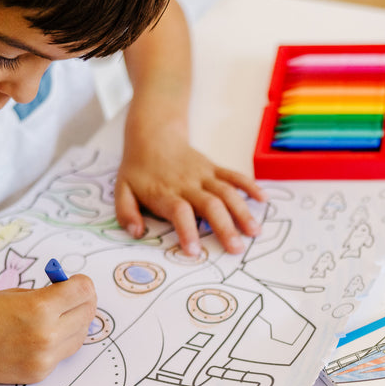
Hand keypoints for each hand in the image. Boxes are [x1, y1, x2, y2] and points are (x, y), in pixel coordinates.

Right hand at [0, 275, 96, 383]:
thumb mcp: (17, 295)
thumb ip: (48, 295)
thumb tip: (74, 294)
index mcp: (40, 307)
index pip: (83, 291)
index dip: (83, 284)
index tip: (77, 282)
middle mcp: (47, 334)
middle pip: (88, 313)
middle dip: (84, 301)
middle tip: (75, 297)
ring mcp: (45, 357)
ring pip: (81, 336)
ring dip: (76, 323)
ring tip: (62, 316)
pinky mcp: (41, 373)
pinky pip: (64, 353)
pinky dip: (61, 342)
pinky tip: (45, 335)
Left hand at [115, 121, 266, 255]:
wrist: (152, 134)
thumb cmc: (138, 169)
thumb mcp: (121, 189)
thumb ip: (126, 212)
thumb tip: (135, 233)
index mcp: (165, 193)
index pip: (179, 213)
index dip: (187, 231)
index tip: (194, 252)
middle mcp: (188, 184)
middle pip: (210, 205)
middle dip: (225, 227)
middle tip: (236, 249)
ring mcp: (204, 175)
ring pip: (227, 192)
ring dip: (242, 212)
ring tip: (255, 232)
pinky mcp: (214, 168)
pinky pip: (234, 176)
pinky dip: (249, 186)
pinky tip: (263, 200)